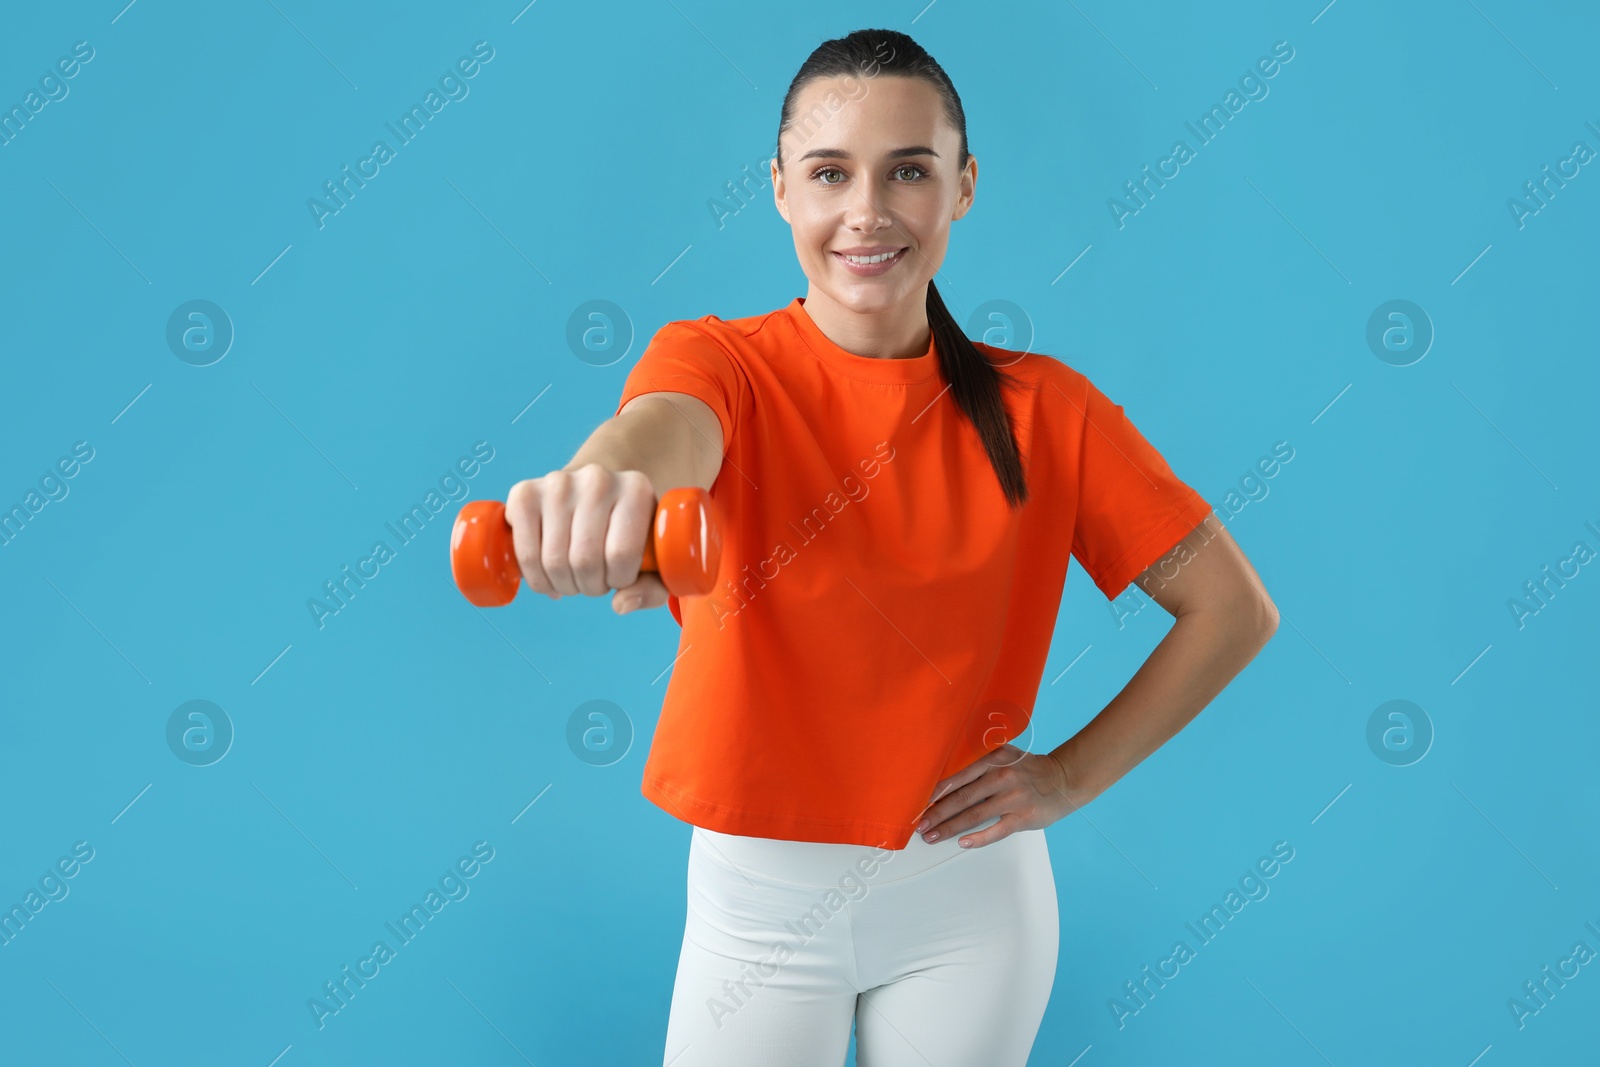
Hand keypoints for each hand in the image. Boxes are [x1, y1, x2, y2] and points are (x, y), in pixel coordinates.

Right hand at [503, 464, 669, 614]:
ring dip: (564, 584)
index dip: (619, 580)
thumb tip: (620, 605)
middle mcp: (596, 478)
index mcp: (636, 489)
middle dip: (590, 586)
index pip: (622, 554)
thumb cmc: (628, 532)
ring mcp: (557, 483)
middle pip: (585, 560)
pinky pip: (525, 554)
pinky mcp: (524, 494)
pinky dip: (537, 578)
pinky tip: (549, 574)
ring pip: (554, 561)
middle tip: (596, 579)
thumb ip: (652, 589)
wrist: (596, 493)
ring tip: (575, 576)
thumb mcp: (654, 558)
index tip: (620, 575)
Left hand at [912, 744, 1083, 849]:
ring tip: (933, 836)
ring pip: (973, 815)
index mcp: (993, 759)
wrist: (1064, 779)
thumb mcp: (1004, 757)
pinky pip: (996, 830)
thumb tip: (947, 784)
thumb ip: (980, 766)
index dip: (936, 793)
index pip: (957, 778)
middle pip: (961, 798)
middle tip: (920, 825)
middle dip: (937, 813)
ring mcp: (1012, 797)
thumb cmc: (1028, 770)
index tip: (919, 804)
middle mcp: (1001, 776)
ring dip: (949, 828)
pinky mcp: (1023, 816)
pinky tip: (963, 843)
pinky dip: (978, 838)